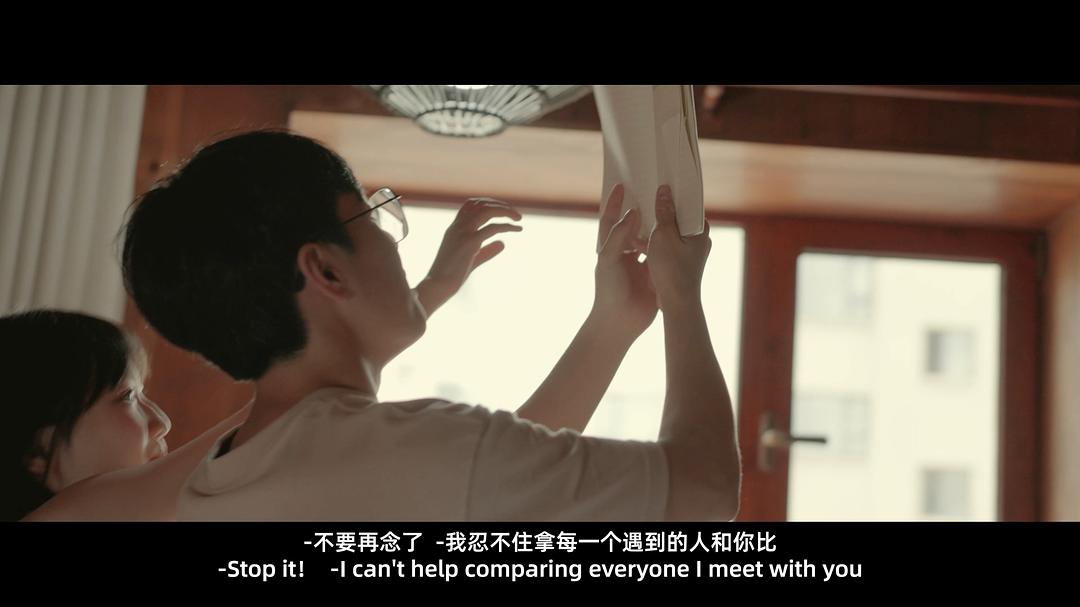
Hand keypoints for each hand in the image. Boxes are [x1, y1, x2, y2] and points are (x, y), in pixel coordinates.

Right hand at [416, 197, 521, 313]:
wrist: (438, 286)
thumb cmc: (451, 277)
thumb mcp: (472, 259)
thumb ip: (487, 250)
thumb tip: (502, 243)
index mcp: (455, 228)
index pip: (470, 204)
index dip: (488, 203)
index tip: (503, 210)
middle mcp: (458, 226)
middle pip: (480, 203)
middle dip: (500, 205)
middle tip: (515, 214)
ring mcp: (463, 233)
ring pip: (487, 210)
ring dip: (505, 211)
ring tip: (519, 218)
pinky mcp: (470, 242)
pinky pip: (493, 228)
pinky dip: (507, 226)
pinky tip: (518, 230)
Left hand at [592, 184, 658, 339]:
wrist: (620, 323)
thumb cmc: (609, 291)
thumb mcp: (609, 260)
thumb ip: (618, 235)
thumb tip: (633, 213)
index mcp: (609, 248)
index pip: (610, 219)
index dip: (615, 202)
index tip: (622, 184)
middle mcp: (623, 253)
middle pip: (632, 226)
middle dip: (640, 210)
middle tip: (651, 192)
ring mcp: (638, 264)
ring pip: (648, 239)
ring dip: (657, 226)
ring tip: (668, 208)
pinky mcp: (652, 274)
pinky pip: (661, 255)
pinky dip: (668, 245)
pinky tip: (678, 233)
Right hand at [645, 184, 710, 311]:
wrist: (678, 304)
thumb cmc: (672, 270)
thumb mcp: (663, 236)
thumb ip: (664, 212)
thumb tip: (664, 190)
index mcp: (700, 228)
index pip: (687, 202)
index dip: (672, 193)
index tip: (657, 184)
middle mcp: (700, 238)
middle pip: (679, 216)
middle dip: (661, 210)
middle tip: (644, 199)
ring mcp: (692, 251)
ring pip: (671, 232)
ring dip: (655, 228)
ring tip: (637, 222)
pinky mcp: (682, 262)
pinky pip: (668, 245)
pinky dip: (655, 243)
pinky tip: (637, 242)